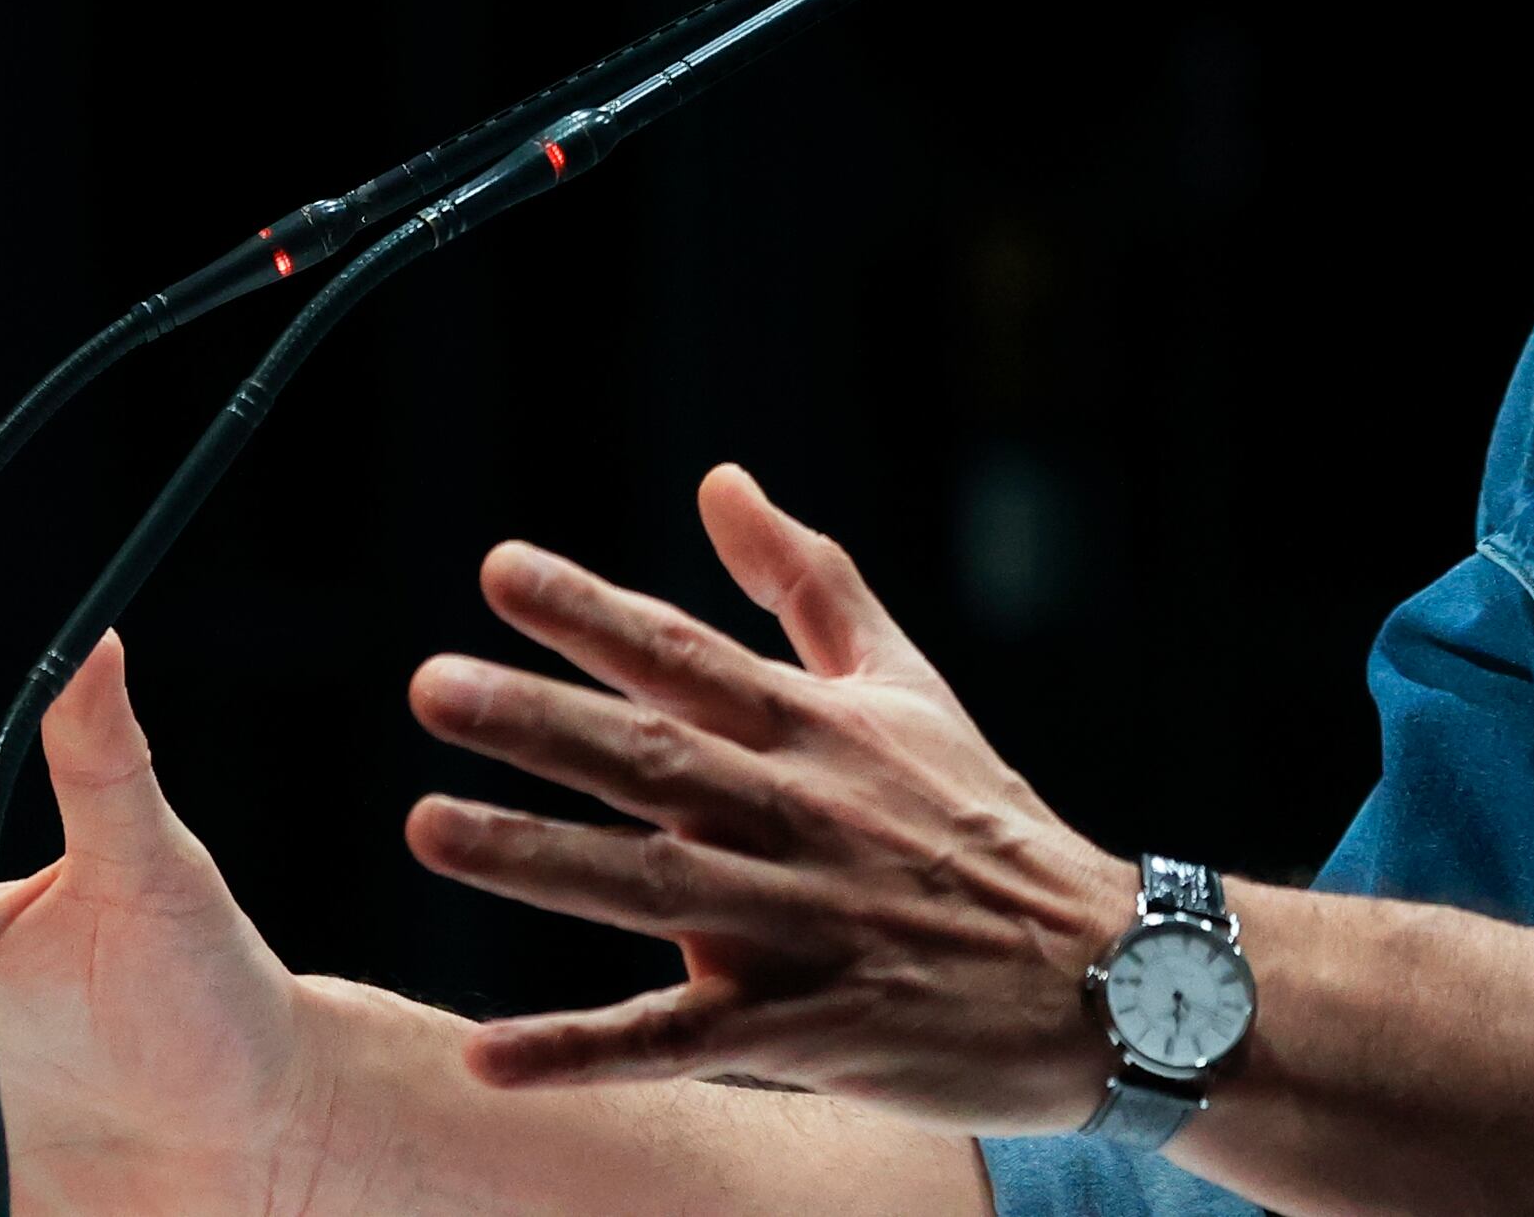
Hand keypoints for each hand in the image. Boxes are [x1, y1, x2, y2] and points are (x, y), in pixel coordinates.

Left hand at [400, 464, 1136, 1126]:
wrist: (1105, 974)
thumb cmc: (983, 822)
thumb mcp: (903, 685)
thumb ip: (804, 581)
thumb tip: (718, 479)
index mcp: (814, 730)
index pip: (684, 657)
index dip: (590, 613)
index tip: (497, 572)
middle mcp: (796, 816)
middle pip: (652, 758)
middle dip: (540, 721)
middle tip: (433, 687)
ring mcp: (799, 923)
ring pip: (648, 886)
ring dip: (537, 858)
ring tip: (428, 828)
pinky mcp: (806, 1028)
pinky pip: (677, 1041)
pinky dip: (582, 1050)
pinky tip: (490, 1055)